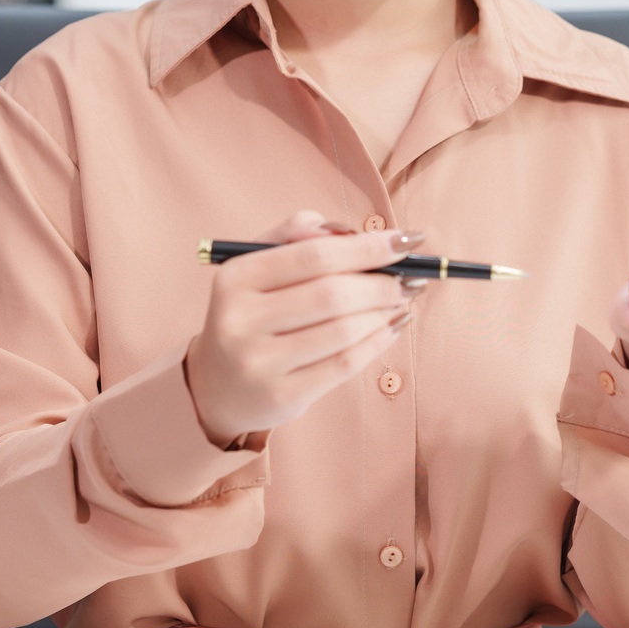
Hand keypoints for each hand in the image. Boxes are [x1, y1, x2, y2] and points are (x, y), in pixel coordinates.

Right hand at [186, 210, 425, 446]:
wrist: (217, 385)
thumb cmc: (252, 312)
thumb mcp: (258, 265)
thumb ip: (296, 234)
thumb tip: (352, 232)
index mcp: (235, 277)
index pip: (313, 255)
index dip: (366, 247)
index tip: (405, 242)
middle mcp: (240, 320)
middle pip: (332, 294)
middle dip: (382, 283)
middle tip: (411, 278)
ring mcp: (259, 362)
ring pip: (343, 331)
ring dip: (384, 312)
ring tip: (402, 300)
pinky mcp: (281, 396)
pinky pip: (344, 365)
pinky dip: (378, 342)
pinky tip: (393, 327)